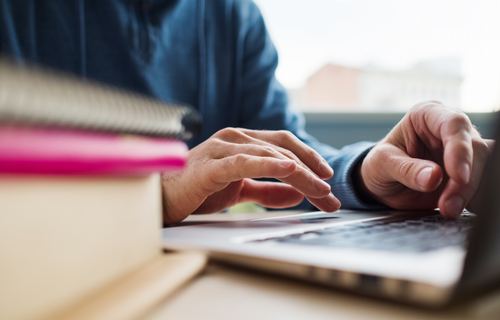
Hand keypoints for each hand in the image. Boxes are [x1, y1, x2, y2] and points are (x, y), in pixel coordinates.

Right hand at [161, 128, 340, 223]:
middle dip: (311, 171)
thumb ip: (267, 190)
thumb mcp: (240, 190)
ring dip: (299, 173)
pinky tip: (288, 169)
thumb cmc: (196, 190)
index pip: (283, 144)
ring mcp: (222, 148)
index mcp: (241, 142)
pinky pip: (244, 163)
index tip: (326, 178)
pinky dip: (269, 165)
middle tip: (329, 195)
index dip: (308, 158)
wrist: (160, 198)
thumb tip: (296, 194)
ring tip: (319, 190)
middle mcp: (234, 138)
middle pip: (282, 149)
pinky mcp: (211, 166)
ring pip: (269, 156)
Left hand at [359, 101, 493, 217]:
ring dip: (472, 193)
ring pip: (486, 168)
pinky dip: (475, 200)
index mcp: (427, 115)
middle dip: (465, 181)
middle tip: (448, 205)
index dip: (459, 149)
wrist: (382, 184)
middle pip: (476, 149)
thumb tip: (433, 177)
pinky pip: (483, 185)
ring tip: (449, 210)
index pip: (453, 124)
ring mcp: (463, 152)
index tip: (458, 176)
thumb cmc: (379, 164)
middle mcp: (450, 130)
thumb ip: (405, 169)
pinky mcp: (469, 174)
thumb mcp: (382, 164)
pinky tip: (460, 209)